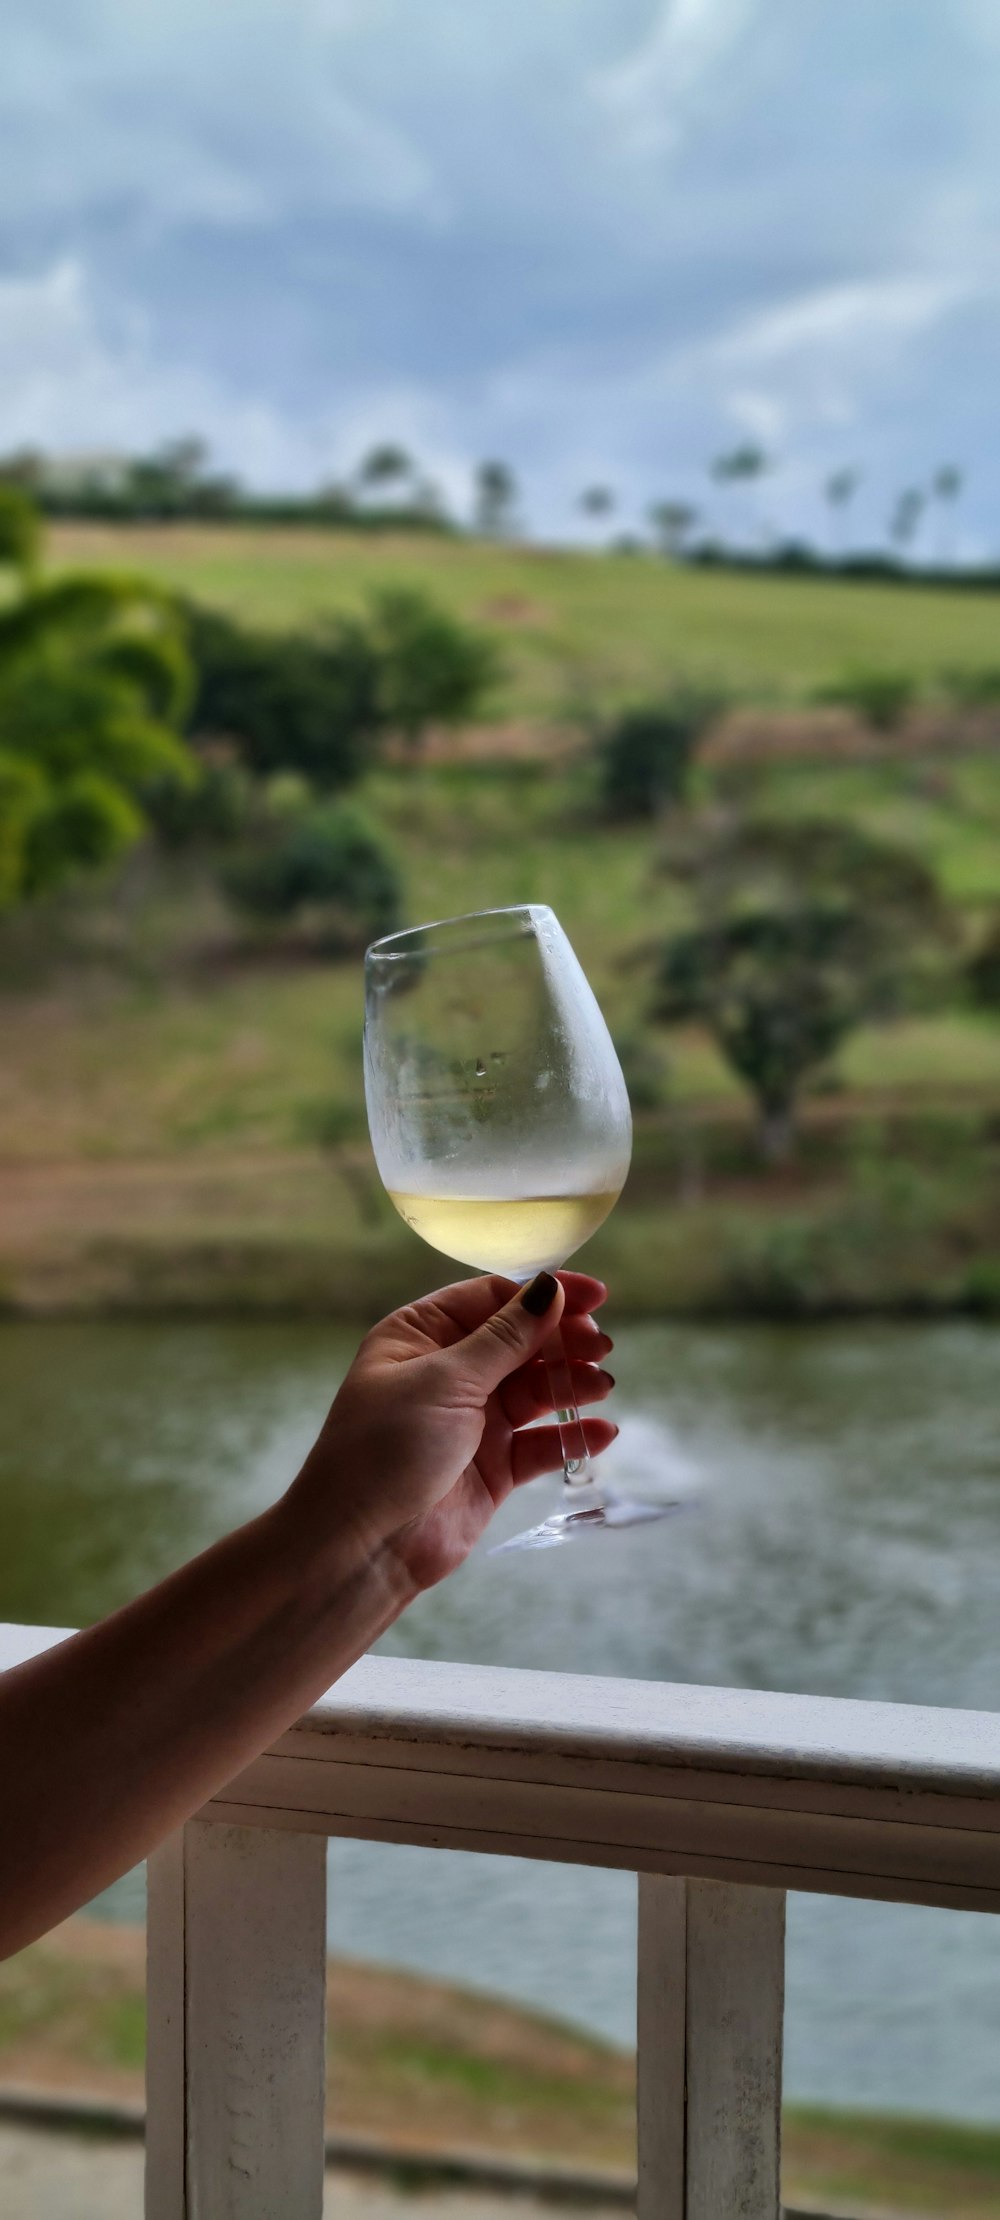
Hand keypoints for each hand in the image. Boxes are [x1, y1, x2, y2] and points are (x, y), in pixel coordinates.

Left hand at [286, 1271, 616, 1591]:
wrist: (362, 1545)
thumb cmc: (385, 1447)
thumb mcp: (445, 1380)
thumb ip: (504, 1337)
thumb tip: (549, 1288)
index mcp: (420, 1335)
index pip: (492, 1298)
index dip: (543, 1295)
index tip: (594, 1297)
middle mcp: (447, 1372)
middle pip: (520, 1342)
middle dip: (562, 1341)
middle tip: (599, 1347)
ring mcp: (472, 1421)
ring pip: (535, 1390)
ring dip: (571, 1384)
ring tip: (602, 1386)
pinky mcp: (492, 1467)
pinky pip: (541, 1443)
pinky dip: (571, 1436)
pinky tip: (601, 1432)